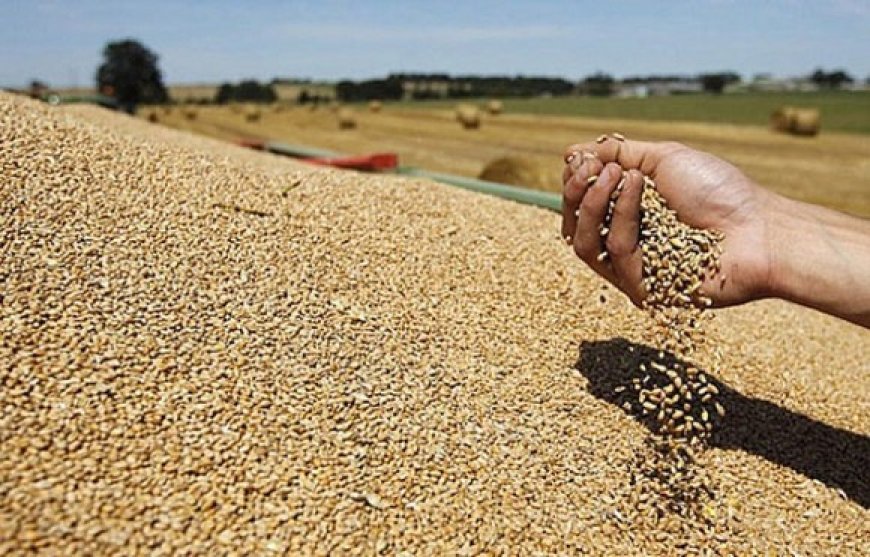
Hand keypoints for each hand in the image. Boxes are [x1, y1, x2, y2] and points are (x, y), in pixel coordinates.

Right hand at [561, 137, 774, 307]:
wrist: (761, 226)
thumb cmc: (721, 191)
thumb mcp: (664, 159)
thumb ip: (618, 156)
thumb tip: (571, 152)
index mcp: (627, 220)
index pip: (580, 208)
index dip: (575, 183)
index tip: (584, 159)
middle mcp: (625, 248)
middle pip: (575, 228)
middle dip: (576, 193)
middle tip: (592, 167)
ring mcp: (632, 273)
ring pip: (585, 244)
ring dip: (593, 203)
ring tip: (617, 175)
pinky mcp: (644, 290)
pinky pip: (618, 253)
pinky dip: (624, 215)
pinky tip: (638, 187)